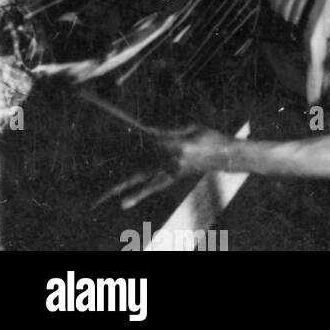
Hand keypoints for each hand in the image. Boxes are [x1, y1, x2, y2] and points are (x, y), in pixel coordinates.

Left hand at [94, 126, 230, 211]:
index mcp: (181, 146)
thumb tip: (148, 131)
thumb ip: (170, 130)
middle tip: (110, 167)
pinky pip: (154, 186)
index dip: (146, 136)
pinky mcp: (175, 178)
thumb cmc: (211, 136)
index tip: (136, 131)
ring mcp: (174, 172)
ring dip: (124, 188)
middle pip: (145, 164)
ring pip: (145, 180)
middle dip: (129, 164)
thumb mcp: (192, 126)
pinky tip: (124, 202)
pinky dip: (138, 192)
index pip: (155, 141)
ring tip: (104, 198)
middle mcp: (174, 162)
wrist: (225, 156)